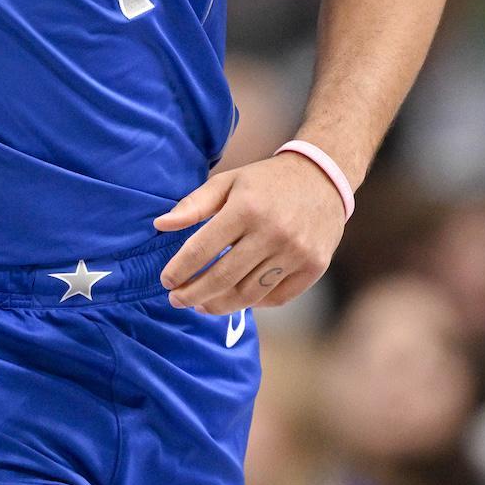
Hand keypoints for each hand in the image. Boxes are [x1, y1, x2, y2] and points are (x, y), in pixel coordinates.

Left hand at [154, 153, 346, 314]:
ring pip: (249, 294)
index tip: (165, 280)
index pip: (203, 249)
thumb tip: (161, 224)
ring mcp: (296, 253)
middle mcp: (273, 232)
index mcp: (247, 208)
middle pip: (223, 277)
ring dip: (219, 305)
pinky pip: (276, 297)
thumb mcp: (228, 182)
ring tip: (201, 304)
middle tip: (176, 300)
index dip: (180, 269)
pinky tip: (235, 298)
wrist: (323, 179)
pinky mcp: (314, 267)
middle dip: (193, 294)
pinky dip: (252, 303)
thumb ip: (194, 205)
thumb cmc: (266, 182)